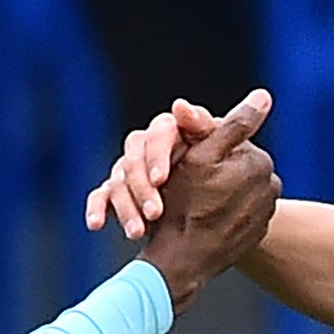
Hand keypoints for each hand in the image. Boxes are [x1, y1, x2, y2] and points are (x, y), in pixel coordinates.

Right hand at [85, 96, 225, 240]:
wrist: (215, 214)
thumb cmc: (224, 178)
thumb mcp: (227, 156)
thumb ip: (231, 128)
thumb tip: (237, 100)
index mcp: (173, 132)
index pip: (160, 132)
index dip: (157, 154)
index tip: (161, 179)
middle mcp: (147, 147)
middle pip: (133, 157)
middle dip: (141, 186)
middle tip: (155, 212)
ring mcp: (131, 169)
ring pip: (118, 180)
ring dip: (125, 206)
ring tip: (138, 233)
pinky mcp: (119, 193)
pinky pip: (101, 196)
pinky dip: (97, 208)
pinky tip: (96, 224)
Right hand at [137, 89, 279, 311]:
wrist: (182, 261)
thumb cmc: (184, 204)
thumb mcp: (202, 155)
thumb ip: (235, 123)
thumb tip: (264, 95)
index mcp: (260, 163)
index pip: (232, 143)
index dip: (203, 148)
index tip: (183, 161)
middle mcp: (271, 187)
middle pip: (235, 167)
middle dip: (213, 170)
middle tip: (184, 182)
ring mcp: (265, 214)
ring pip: (236, 190)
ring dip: (217, 191)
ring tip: (190, 201)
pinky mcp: (256, 235)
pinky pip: (237, 214)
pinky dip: (221, 213)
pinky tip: (201, 217)